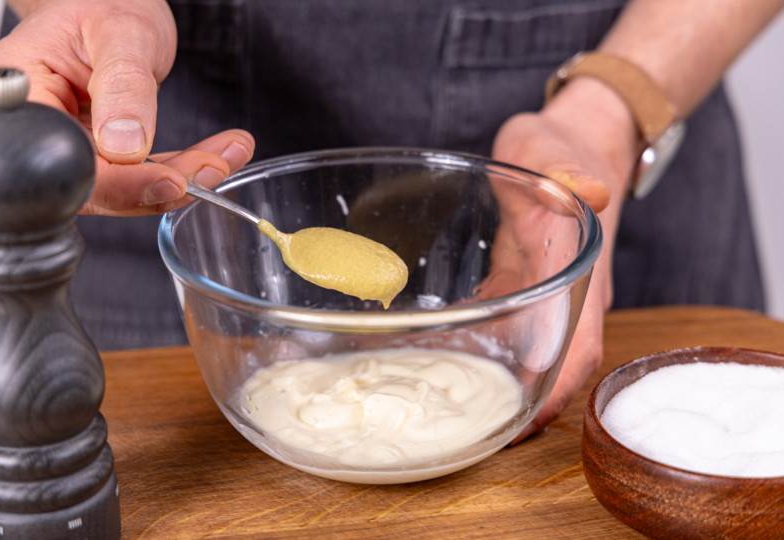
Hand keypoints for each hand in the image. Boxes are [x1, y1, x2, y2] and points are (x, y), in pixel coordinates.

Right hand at [0, 0, 254, 215]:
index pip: (61, 160)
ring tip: (224, 156)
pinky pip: (139, 178)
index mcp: (19, 92)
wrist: (108, 6)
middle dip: (160, 184)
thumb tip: (125, 146)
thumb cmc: (103, 5)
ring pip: (122, 190)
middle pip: (94, 186)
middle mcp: (38, 129)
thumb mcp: (121, 33)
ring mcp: (67, 146)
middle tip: (213, 166)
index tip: (170, 180)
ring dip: (180, 180)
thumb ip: (123, 85)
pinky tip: (216, 157)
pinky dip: (181, 171)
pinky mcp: (97, 157)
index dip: (117, 182)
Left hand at [491, 77, 640, 442]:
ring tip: (457, 414)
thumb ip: (571, 169)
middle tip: (478, 435)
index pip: (580, 345)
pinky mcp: (512, 281)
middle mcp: (560, 292)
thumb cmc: (562, 148)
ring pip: (522, 351)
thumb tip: (591, 190)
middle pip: (551, 364)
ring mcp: (535, 290)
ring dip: (498, 384)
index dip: (560, 387)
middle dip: (523, 403)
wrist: (566, 145)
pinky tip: (440, 358)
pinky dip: (476, 347)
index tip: (530, 422)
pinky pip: (497, 325)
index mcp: (577, 272)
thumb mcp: (558, 149)